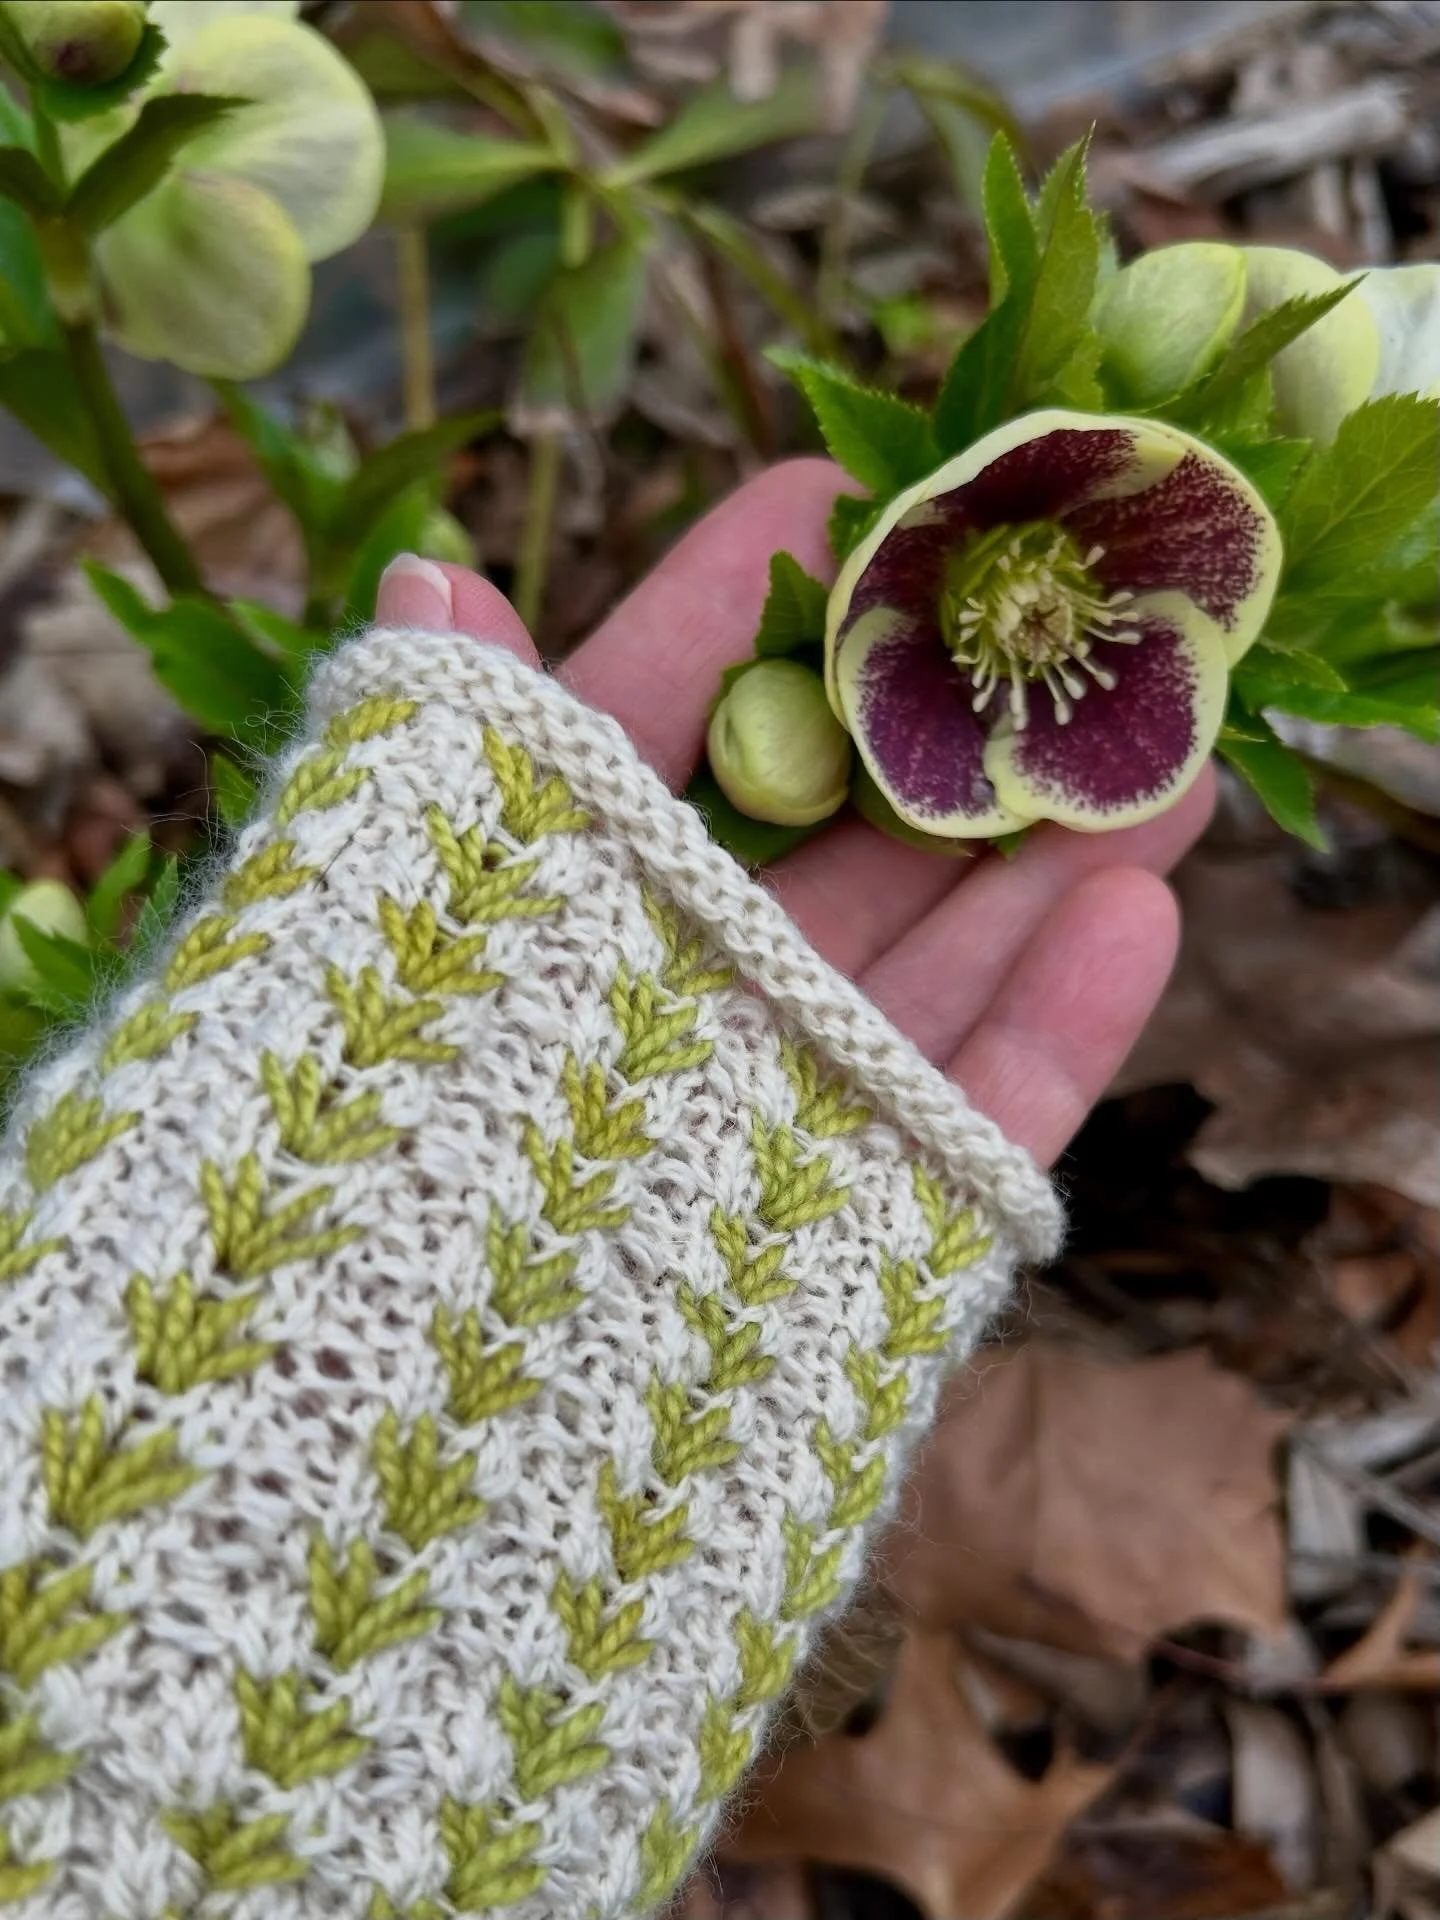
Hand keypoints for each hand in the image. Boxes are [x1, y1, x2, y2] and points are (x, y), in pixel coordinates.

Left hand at [375, 459, 1211, 1170]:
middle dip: (952, 727)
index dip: (743, 602)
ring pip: (932, 963)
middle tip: (1065, 613)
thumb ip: (427, 766)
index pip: (649, 721)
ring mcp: (766, 1115)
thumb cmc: (336, 1167)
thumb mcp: (368, 935)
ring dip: (1051, 854)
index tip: (837, 482)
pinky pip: (967, 1116)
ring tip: (1163, 741)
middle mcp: (661, 1003)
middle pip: (837, 840)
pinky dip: (1058, 1022)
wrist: (368, 1475)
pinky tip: (1143, 907)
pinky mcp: (853, 1232)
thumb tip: (433, 570)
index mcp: (539, 912)